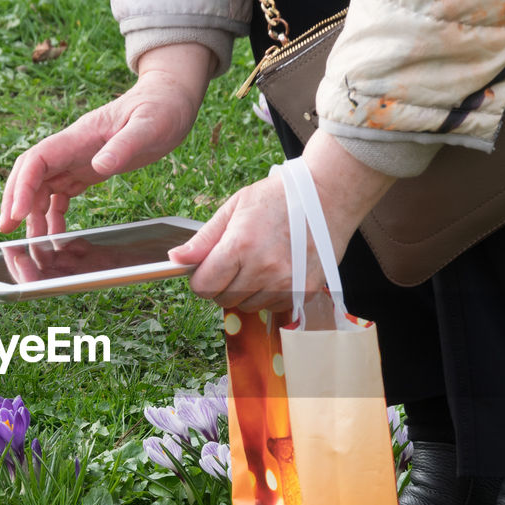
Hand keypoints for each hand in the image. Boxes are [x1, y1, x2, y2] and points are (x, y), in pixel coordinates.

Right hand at [0, 43, 213, 236]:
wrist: (171, 99)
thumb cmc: (161, 107)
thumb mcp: (148, 126)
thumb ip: (124, 146)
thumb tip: (100, 166)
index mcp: (80, 136)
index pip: (37, 160)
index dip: (22, 186)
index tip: (18, 214)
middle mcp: (72, 147)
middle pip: (30, 174)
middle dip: (15, 201)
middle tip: (6, 230)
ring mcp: (79, 158)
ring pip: (43, 187)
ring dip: (34, 213)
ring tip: (33, 241)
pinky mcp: (89, 168)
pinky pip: (62, 192)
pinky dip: (54, 213)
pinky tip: (56, 232)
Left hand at [168, 131, 395, 313]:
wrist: (328, 197)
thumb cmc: (278, 197)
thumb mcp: (235, 208)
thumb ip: (204, 239)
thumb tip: (176, 259)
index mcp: (240, 246)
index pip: (203, 286)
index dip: (200, 279)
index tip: (207, 270)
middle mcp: (263, 270)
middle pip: (223, 300)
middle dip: (222, 285)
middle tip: (235, 263)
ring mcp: (286, 284)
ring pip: (247, 307)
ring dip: (246, 292)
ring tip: (259, 264)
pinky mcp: (304, 293)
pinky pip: (273, 308)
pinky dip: (269, 295)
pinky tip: (277, 272)